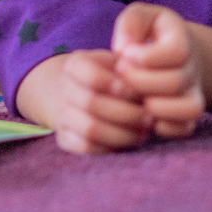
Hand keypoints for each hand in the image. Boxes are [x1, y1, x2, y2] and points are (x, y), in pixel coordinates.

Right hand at [13, 50, 149, 154]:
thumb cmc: (110, 75)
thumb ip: (129, 69)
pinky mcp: (64, 137)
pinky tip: (127, 141)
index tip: (138, 91)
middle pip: (91, 103)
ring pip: (89, 129)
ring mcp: (62, 114)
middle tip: (149, 118)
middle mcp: (64, 88)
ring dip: (121, 134)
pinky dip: (110, 147)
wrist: (79, 92)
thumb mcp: (117, 63)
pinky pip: (86, 147)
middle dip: (126, 114)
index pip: (92, 75)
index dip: (118, 86)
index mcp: (76, 65)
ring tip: (143, 133)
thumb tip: (141, 79)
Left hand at [111, 3, 204, 139]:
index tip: (125, 54)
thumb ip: (131, 23)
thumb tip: (125, 49)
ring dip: (157, 108)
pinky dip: (165, 127)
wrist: (168, 51)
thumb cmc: (147, 33)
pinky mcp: (187, 114)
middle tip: (121, 77)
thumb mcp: (139, 17)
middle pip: (177, 81)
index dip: (147, 56)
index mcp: (182, 39)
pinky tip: (145, 115)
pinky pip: (186, 128)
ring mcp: (194, 92)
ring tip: (136, 99)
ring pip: (190, 108)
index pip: (177, 51)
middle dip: (141, 82)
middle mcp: (193, 67)